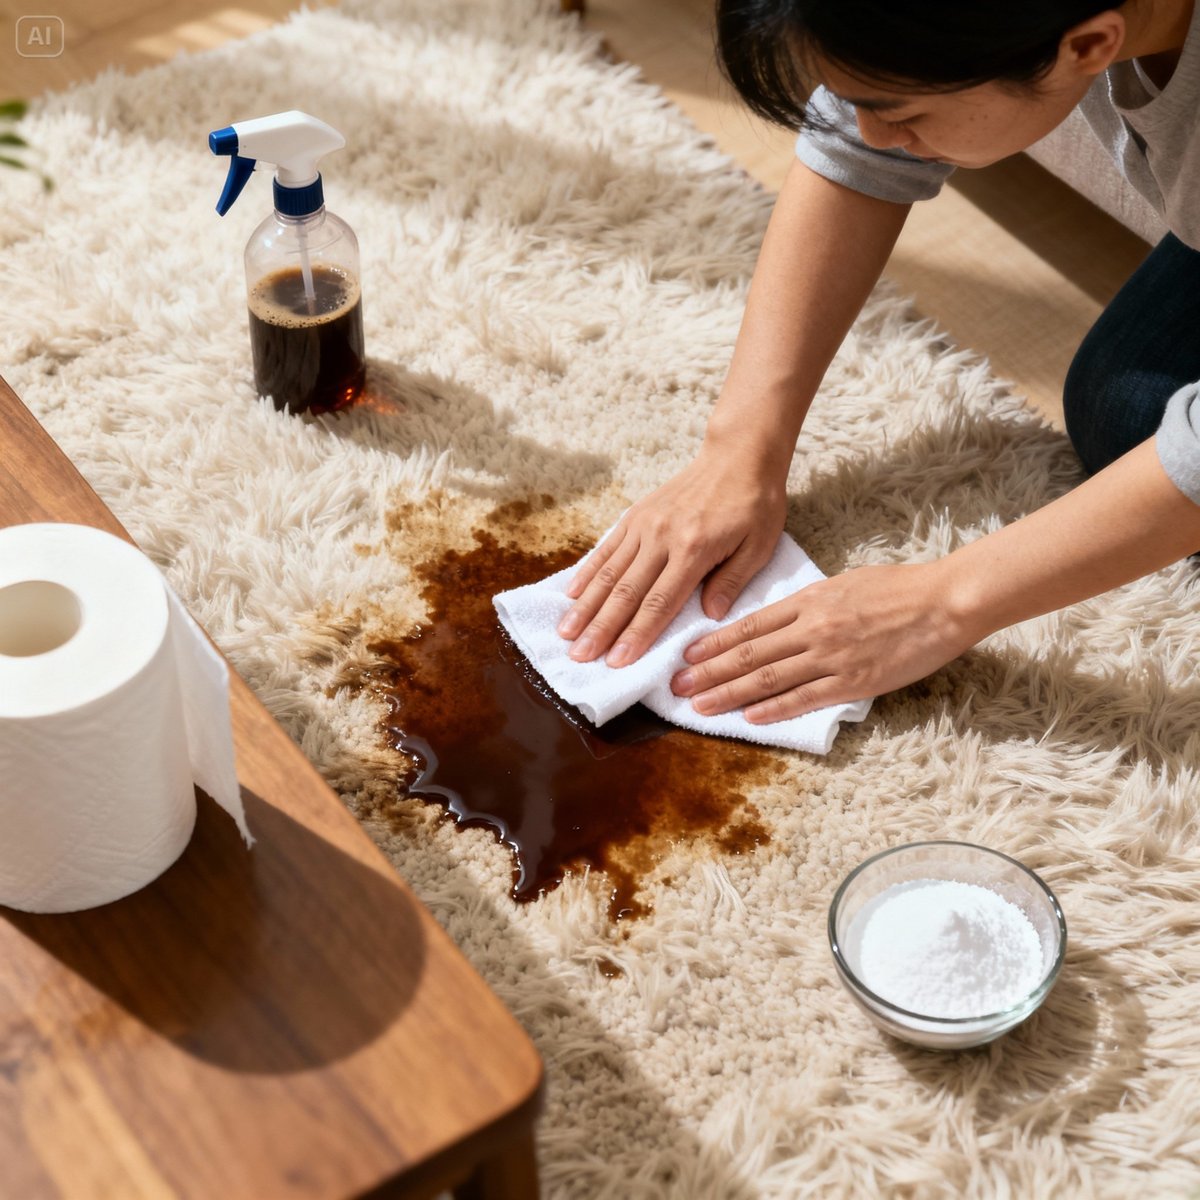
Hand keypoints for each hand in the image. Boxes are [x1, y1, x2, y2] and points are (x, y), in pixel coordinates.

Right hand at [557, 450, 786, 666]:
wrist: (738, 454)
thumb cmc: (755, 503)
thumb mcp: (760, 545)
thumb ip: (732, 581)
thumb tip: (710, 616)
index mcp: (694, 549)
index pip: (660, 602)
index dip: (637, 634)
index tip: (617, 661)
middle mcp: (662, 537)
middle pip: (626, 592)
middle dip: (601, 628)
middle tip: (580, 656)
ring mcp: (645, 525)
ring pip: (609, 572)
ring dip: (586, 605)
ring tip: (566, 633)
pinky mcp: (636, 515)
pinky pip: (607, 548)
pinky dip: (587, 573)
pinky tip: (570, 595)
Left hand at [670, 561, 976, 721]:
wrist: (943, 601)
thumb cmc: (897, 588)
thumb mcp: (843, 583)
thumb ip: (808, 603)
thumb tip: (778, 621)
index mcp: (809, 600)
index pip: (749, 625)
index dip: (714, 644)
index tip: (686, 657)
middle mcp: (812, 628)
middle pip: (749, 654)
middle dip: (708, 673)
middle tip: (676, 688)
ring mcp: (832, 656)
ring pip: (769, 678)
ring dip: (729, 694)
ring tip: (699, 707)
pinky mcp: (854, 681)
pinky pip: (805, 698)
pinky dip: (775, 709)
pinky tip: (749, 718)